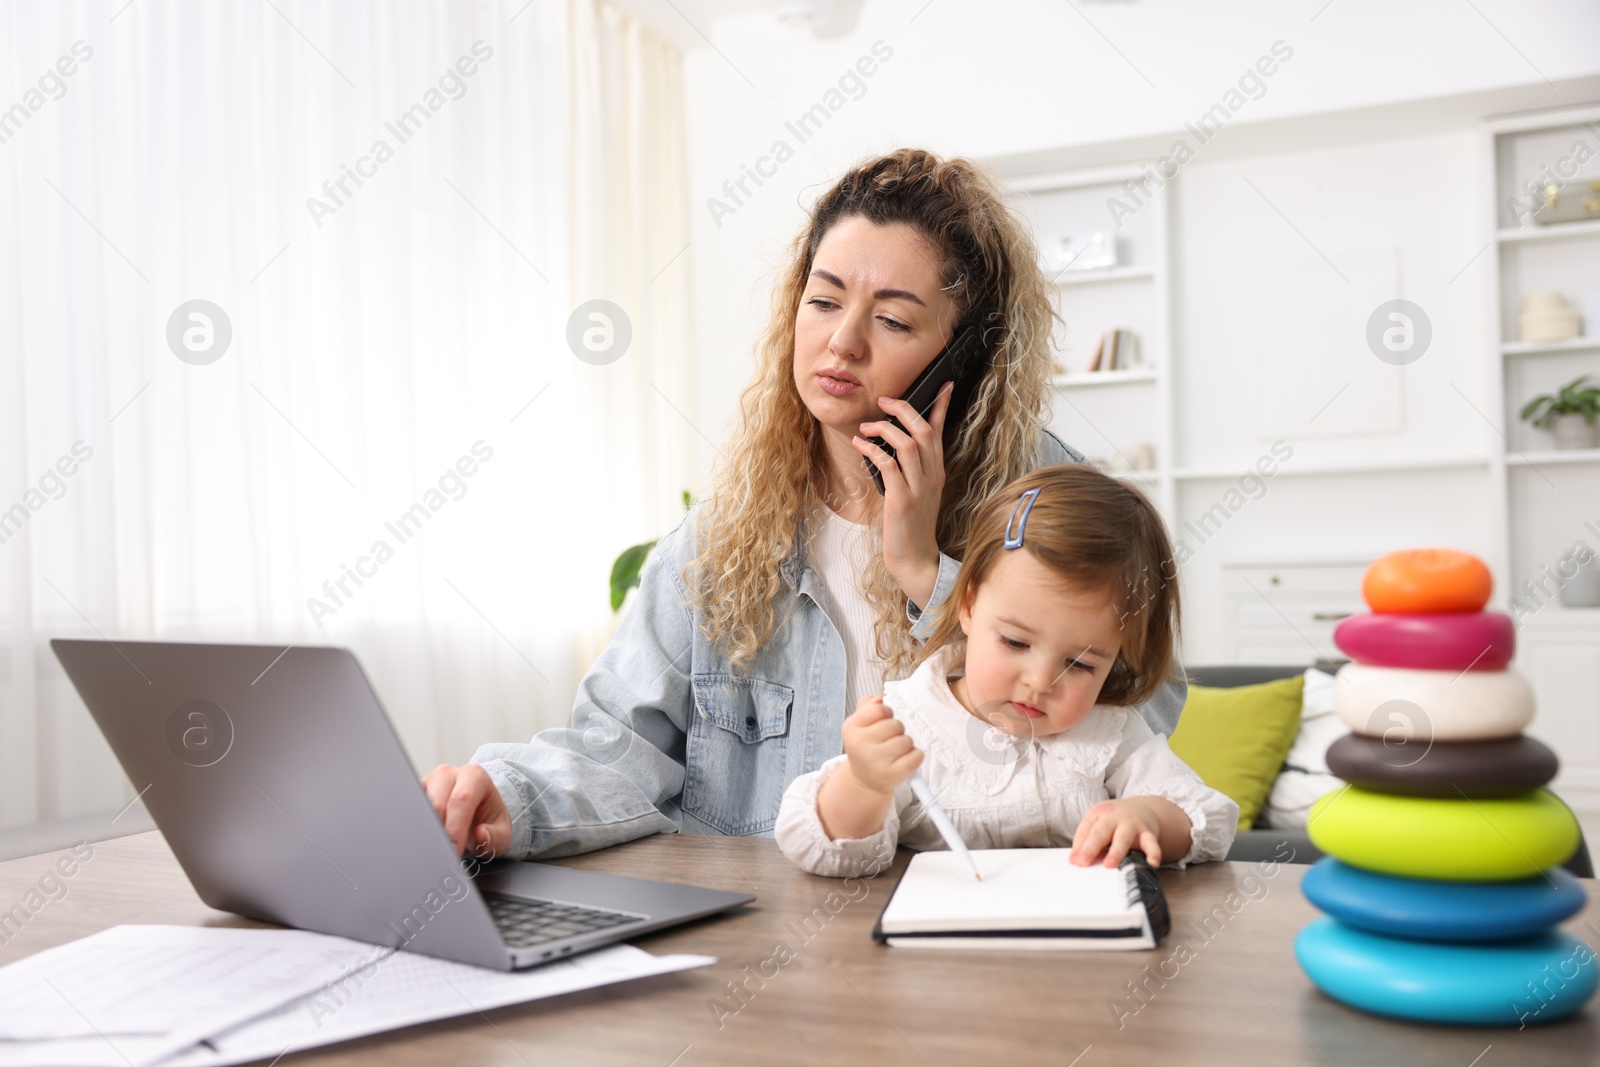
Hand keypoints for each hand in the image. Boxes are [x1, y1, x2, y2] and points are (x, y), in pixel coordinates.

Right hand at [422, 762, 511, 859]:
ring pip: (419, 805)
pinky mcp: (415, 793)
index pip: (462, 800)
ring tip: (433, 847)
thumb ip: (494, 837)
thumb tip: (480, 835)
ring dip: (424, 829)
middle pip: (437, 803)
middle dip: (438, 832)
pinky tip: (421, 840)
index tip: (453, 851)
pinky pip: (409, 809)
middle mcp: (449, 774)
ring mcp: (428, 781)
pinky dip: (414, 826)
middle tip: (442, 854)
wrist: (478, 811)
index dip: (455, 829)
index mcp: (474, 776)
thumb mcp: (501, 832)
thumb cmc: (488, 820)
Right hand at [841, 696, 923, 795]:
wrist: (863, 780)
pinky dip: (915, 756)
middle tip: (889, 739)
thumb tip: (878, 699)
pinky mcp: (892, 774)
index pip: (879, 709)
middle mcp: (860, 744)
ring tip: (895, 751)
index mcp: (851, 727)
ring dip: (906, 744)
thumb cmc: (865, 748)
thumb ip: (867, 708)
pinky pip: (916, 755)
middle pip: (895, 724)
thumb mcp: (859, 726)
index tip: (884, 720)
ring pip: (907, 740)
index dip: (887, 713)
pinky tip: (905, 759)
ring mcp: (876, 761)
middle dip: (897, 730)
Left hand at [854, 381, 953, 608]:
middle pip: (924, 431)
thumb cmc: (910, 525)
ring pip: (909, 444)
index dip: (940, 406)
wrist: (915, 558)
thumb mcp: (916, 492)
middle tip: (883, 400)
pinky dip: (873, 451)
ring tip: (865, 427)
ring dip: (885, 429)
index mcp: (937, 472)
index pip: (940, 432)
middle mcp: (932, 476)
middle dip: (904, 409)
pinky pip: (888, 466)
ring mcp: (919, 488)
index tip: (943, 384)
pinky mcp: (902, 500)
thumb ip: (910, 469)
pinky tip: (859, 445)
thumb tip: (890, 445)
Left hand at [1069, 797, 1169, 868]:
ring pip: (1123, 838)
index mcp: (1098, 813)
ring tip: (1110, 864)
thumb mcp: (1097, 823)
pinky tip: (1152, 863)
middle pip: (1101, 832)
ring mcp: (1132, 824)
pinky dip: (1153, 853)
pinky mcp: (1148, 833)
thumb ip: (1086, 840)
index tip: (1074, 861)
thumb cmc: (1114, 820)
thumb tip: (1075, 860)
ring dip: (1116, 851)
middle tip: (1083, 862)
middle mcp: (1114, 817)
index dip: (1079, 846)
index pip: (1086, 830)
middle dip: (1091, 847)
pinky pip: (1151, 843)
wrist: (1142, 808)